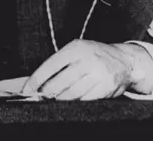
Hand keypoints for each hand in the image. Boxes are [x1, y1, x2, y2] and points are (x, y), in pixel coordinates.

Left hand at [21, 39, 139, 99]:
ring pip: (72, 93)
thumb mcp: (76, 50)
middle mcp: (87, 60)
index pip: (50, 66)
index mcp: (75, 48)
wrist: (124, 60)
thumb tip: (39, 82)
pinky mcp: (106, 87)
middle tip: (38, 97)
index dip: (36, 79)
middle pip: (60, 82)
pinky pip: (85, 100)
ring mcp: (98, 74)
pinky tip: (69, 103)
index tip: (27, 89)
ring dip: (59, 100)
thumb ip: (59, 64)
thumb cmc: (93, 55)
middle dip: (46, 93)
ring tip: (52, 101)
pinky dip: (75, 103)